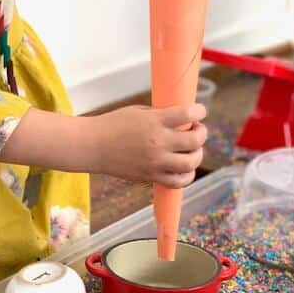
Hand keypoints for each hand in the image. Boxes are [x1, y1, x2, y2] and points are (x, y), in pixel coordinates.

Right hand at [92, 103, 206, 186]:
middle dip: (201, 133)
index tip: (199, 111)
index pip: (188, 114)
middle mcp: (158, 142)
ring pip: (191, 163)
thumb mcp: (138, 112)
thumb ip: (162, 116)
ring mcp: (155, 162)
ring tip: (192, 150)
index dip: (200, 111)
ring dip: (197, 155)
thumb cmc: (113, 125)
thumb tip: (183, 120)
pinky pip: (179, 181)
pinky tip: (184, 167)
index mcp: (154, 121)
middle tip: (196, 130)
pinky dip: (187, 175)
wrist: (93, 146)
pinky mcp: (151, 176)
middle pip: (195, 141)